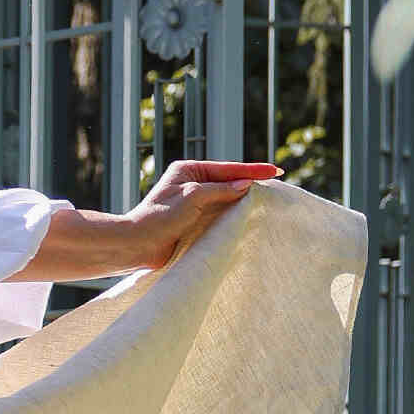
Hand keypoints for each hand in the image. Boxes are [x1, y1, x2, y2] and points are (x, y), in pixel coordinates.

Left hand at [123, 160, 279, 268]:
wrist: (137, 244)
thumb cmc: (159, 217)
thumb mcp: (193, 197)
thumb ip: (220, 190)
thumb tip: (245, 185)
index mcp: (188, 170)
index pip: (227, 169)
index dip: (252, 170)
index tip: (275, 171)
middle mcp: (191, 183)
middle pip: (227, 180)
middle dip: (250, 181)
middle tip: (276, 180)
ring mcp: (192, 202)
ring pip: (224, 197)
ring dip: (243, 198)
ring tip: (267, 196)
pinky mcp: (192, 220)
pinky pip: (218, 213)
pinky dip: (233, 213)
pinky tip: (247, 215)